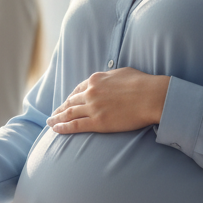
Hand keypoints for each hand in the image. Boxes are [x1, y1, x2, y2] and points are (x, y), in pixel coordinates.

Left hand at [47, 68, 169, 134]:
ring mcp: (93, 107)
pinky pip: (75, 125)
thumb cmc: (143, 83)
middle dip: (61, 108)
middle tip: (54, 114)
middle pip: (71, 102)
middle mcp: (91, 92)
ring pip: (69, 113)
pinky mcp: (98, 122)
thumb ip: (109, 77)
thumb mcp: (122, 73)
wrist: (152, 96)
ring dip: (57, 118)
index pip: (78, 90)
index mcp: (96, 80)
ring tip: (50, 122)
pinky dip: (63, 127)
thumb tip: (107, 80)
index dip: (70, 98)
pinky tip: (56, 129)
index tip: (65, 102)